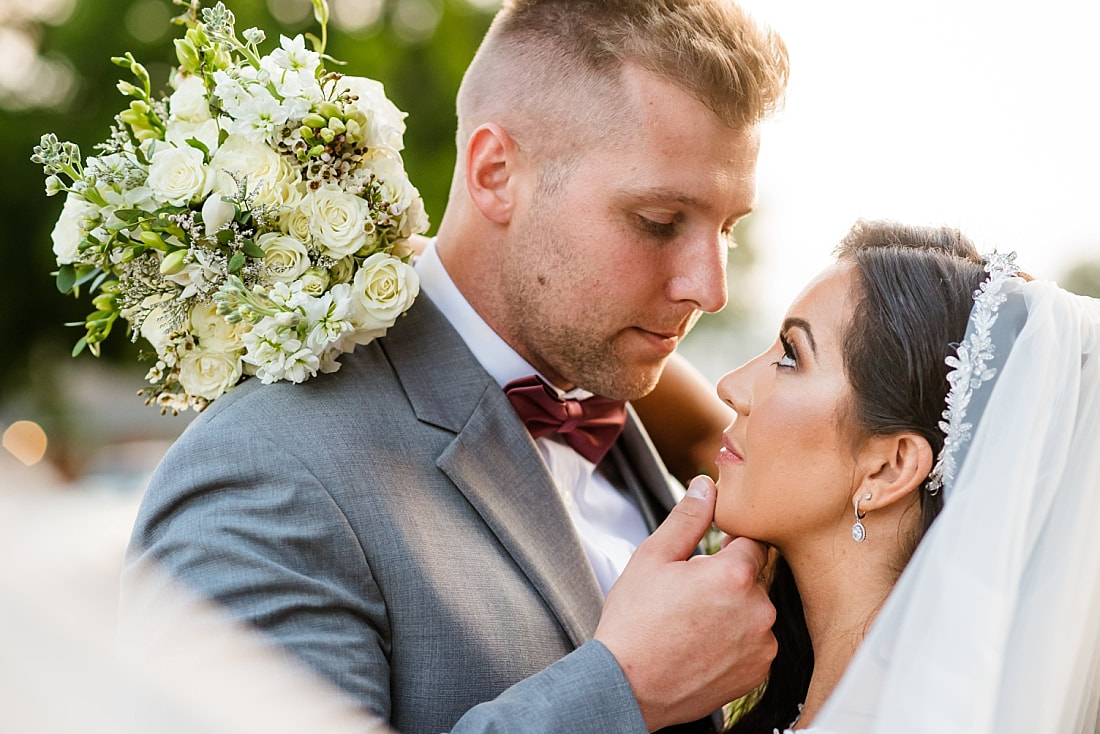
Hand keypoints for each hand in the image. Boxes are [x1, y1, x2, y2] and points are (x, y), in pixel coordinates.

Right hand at [594, 475, 776, 731]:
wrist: (626, 686)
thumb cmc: (634, 621)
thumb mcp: (653, 557)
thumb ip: (687, 517)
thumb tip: (705, 485)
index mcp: (735, 574)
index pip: (751, 540)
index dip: (727, 544)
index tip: (705, 556)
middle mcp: (759, 609)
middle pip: (753, 578)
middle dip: (728, 579)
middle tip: (689, 595)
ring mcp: (762, 645)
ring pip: (755, 611)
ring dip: (734, 611)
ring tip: (693, 623)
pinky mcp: (758, 672)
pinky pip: (755, 643)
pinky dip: (736, 641)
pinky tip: (703, 645)